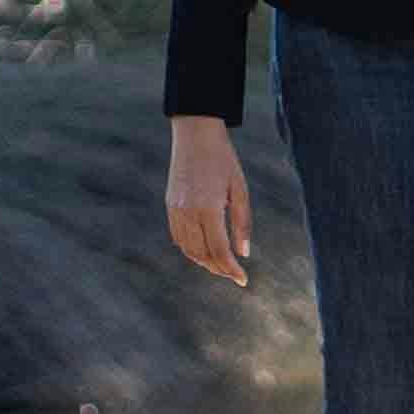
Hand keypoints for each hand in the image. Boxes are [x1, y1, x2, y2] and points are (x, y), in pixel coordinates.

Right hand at [164, 117, 252, 283]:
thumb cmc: (223, 159)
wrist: (195, 134)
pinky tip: (203, 251)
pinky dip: (190, 250)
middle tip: (234, 274)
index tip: (243, 280)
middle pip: (202, 254)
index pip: (219, 250)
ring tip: (220, 266)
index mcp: (208, 208)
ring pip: (188, 249)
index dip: (231, 269)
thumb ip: (242, 223)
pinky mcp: (170, 206)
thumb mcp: (240, 189)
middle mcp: (188, 212)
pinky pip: (178, 237)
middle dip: (219, 269)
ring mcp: (176, 210)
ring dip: (204, 262)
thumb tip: (244, 253)